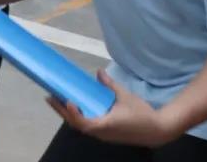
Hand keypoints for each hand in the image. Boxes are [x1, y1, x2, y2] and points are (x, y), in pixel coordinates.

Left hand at [47, 70, 173, 147]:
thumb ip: (110, 85)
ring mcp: (103, 135)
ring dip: (69, 115)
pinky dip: (79, 116)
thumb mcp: (125, 96)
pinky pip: (88, 126)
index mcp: (105, 125)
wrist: (157, 130)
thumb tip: (99, 72)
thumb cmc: (141, 114)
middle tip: (50, 97)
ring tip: (58, 100)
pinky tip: (76, 106)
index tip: (66, 100)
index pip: (83, 122)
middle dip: (62, 111)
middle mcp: (101, 133)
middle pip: (76, 124)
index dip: (72, 113)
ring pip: (81, 126)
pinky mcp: (106, 134)